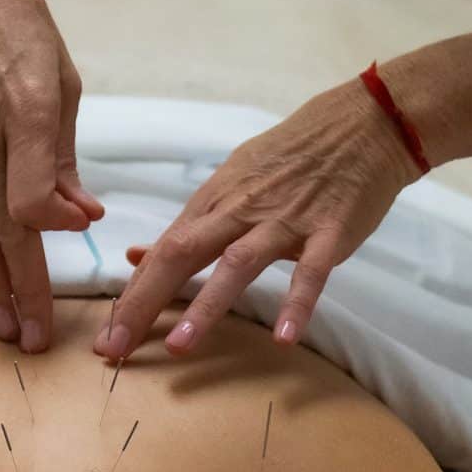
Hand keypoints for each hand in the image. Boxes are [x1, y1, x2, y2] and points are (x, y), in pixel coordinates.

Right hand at [0, 0, 102, 352]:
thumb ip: (65, 156)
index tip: (69, 240)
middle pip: (0, 225)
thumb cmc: (20, 23)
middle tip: (33, 338)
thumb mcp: (61, 79)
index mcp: (23, 108)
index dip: (50, 229)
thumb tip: (80, 217)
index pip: (31, 195)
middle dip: (20, 287)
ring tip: (3, 326)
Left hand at [94, 80, 420, 362]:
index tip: (107, 337)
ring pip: (237, 263)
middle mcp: (241, 210)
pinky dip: (297, 302)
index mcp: (215, 201)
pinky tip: (284, 337)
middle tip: (117, 347)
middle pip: (182, 255)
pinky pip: (311, 271)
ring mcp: (285, 220)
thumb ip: (189, 226)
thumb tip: (137, 256)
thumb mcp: (233, 182)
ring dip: (205, 305)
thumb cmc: (294, 158)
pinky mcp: (329, 231)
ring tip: (179, 346)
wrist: (364, 124)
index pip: (163, 251)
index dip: (132, 294)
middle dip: (145, 303)